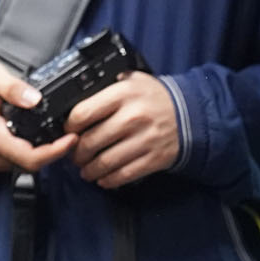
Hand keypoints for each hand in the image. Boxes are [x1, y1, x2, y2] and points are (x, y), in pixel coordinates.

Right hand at [0, 60, 75, 174]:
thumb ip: (13, 87)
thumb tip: (34, 99)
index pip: (29, 157)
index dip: (55, 151)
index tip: (71, 138)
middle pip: (30, 164)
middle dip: (53, 152)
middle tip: (69, 134)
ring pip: (24, 165)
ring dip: (42, 153)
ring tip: (57, 134)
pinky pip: (15, 161)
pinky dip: (30, 152)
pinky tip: (37, 137)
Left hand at [64, 72, 178, 189]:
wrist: (190, 114)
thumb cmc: (154, 98)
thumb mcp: (132, 80)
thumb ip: (106, 86)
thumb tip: (75, 98)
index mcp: (123, 94)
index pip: (83, 113)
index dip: (70, 126)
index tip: (68, 131)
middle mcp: (133, 117)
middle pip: (91, 141)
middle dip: (77, 153)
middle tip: (74, 155)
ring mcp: (144, 140)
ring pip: (105, 162)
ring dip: (89, 170)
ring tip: (85, 170)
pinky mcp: (153, 158)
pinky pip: (124, 174)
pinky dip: (109, 180)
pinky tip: (102, 178)